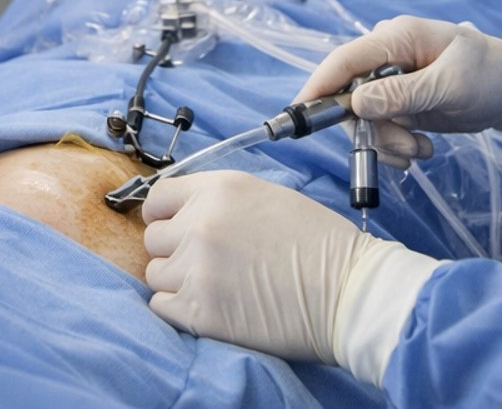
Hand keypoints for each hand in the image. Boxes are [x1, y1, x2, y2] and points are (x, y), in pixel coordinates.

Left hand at [143, 171, 365, 364]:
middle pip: (153, 238)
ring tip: (214, 286)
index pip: (157, 197)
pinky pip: (161, 307)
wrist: (347, 290)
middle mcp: (200, 224)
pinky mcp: (200, 312)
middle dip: (174, 250)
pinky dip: (180, 309)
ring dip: (178, 281)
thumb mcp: (267, 196)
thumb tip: (185, 216)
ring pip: (155, 274)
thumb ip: (220, 202)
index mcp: (219, 189)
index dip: (165, 214)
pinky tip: (211, 306)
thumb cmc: (319, 243)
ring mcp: (197, 269)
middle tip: (207, 263)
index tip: (176, 228)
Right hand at [297, 16, 501, 164]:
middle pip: (350, 97)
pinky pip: (380, 128)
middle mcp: (388, 56)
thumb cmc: (491, 77)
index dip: (318, 85)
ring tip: (421, 150)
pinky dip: (396, 144)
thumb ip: (403, 94)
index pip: (344, 59)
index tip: (298, 115)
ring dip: (389, 142)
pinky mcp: (399, 102)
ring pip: (364, 119)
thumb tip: (355, 103)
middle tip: (407, 148)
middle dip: (374, 130)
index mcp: (397, 37)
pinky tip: (422, 147)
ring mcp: (392, 81)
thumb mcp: (450, 86)